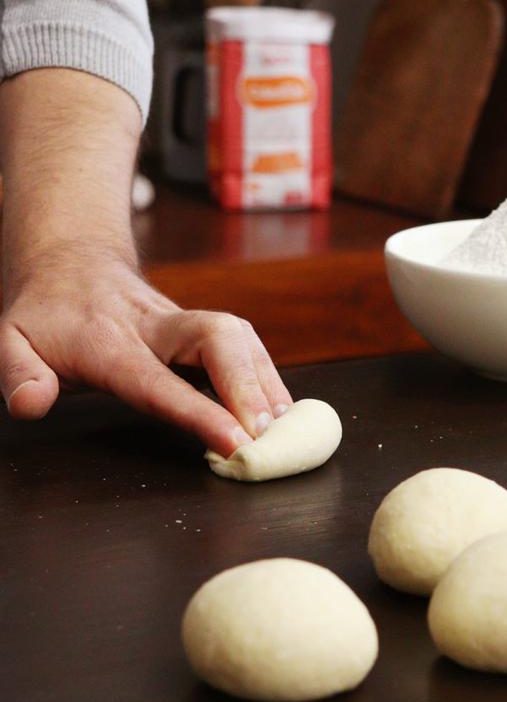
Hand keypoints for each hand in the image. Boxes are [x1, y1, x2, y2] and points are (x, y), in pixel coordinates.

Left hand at [0, 240, 292, 454]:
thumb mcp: (7, 339)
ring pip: (238, 336)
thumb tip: (31, 404)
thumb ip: (16, 374)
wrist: (70, 259)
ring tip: (284, 428)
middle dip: (250, 383)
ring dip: (267, 380)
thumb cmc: (43, 312)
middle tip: (269, 433)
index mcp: (108, 341)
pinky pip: (243, 343)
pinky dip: (266, 374)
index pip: (158, 380)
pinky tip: (277, 407)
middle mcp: (154, 326)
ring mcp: (181, 321)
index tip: (235, 442)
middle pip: (217, 338)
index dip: (200, 411)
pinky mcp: (198, 326)